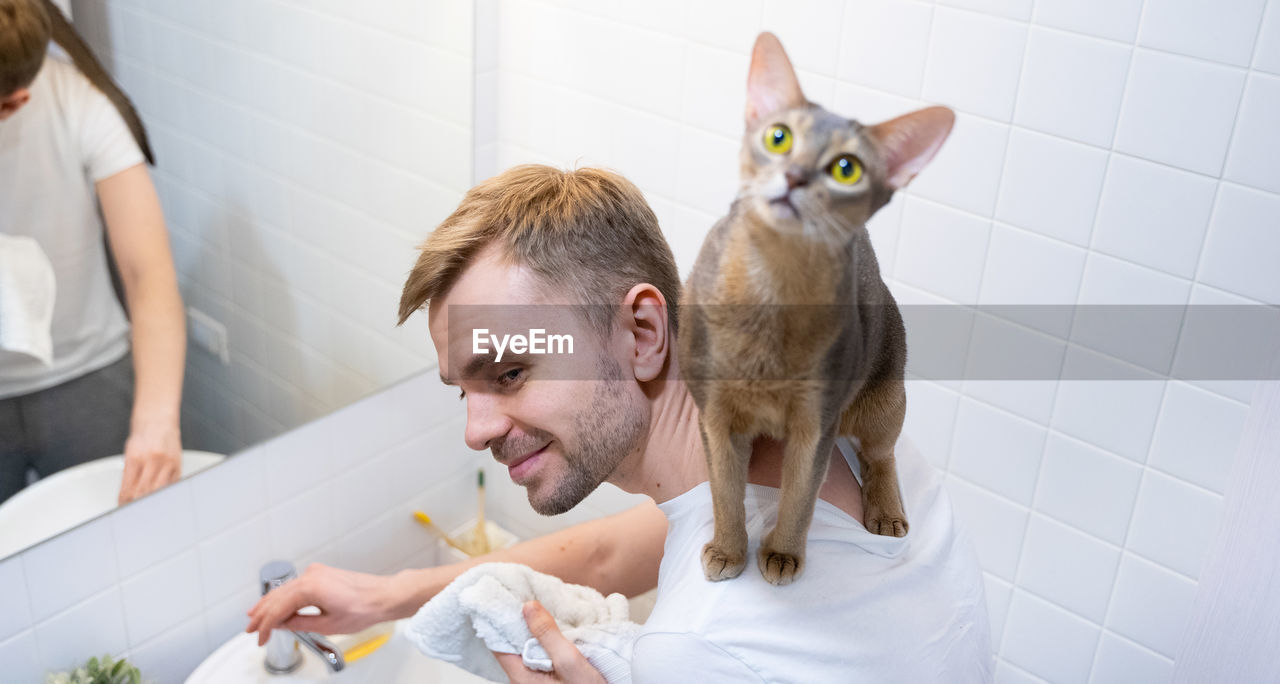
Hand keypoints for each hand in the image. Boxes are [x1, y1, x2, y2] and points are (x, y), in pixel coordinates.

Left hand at [118, 422, 180, 503]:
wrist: (158, 419)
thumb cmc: (143, 435)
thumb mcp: (130, 453)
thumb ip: (130, 473)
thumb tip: (127, 495)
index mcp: (136, 458)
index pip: (128, 489)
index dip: (124, 502)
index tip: (122, 508)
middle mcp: (152, 460)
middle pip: (143, 492)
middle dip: (136, 504)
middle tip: (132, 512)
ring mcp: (167, 463)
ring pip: (158, 491)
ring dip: (150, 500)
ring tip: (145, 506)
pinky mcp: (178, 465)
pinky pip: (170, 485)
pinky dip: (163, 493)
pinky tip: (159, 497)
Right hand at [246, 563, 396, 645]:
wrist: (384, 596)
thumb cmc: (363, 608)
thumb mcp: (327, 625)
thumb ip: (300, 624)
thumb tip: (282, 625)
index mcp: (311, 587)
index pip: (279, 609)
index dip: (266, 626)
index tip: (261, 638)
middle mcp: (311, 574)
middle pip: (278, 596)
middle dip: (262, 614)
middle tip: (251, 628)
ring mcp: (316, 572)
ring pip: (285, 589)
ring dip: (270, 604)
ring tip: (256, 616)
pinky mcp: (321, 573)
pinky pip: (296, 585)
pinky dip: (284, 596)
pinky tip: (277, 604)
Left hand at [493, 601, 606, 682]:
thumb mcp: (570, 662)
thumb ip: (548, 634)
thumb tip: (528, 607)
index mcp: (522, 678)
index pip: (499, 644)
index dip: (502, 620)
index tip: (508, 596)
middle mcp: (526, 679)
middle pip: (515, 645)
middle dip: (523, 621)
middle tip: (531, 596)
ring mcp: (539, 680)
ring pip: (532, 649)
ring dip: (539, 630)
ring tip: (545, 607)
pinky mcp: (553, 678)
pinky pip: (545, 655)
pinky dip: (549, 640)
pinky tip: (559, 628)